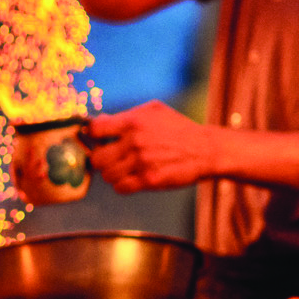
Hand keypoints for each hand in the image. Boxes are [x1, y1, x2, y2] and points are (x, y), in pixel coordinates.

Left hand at [87, 101, 218, 192]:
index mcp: (133, 122)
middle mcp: (134, 142)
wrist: (205, 149)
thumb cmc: (178, 128)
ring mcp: (141, 162)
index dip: (92, 136)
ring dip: (112, 174)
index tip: (97, 141)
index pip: (94, 130)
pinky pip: (121, 188)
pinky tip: (131, 179)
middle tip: (110, 159)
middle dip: (101, 159)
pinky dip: (122, 185)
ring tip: (123, 169)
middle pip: (97, 158)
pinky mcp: (149, 180)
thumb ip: (126, 115)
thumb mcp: (154, 110)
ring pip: (107, 176)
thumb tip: (100, 121)